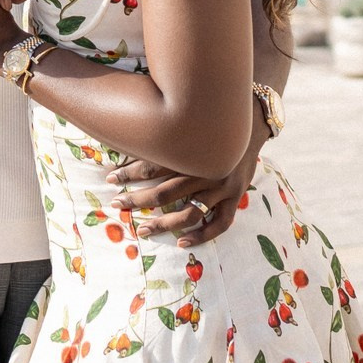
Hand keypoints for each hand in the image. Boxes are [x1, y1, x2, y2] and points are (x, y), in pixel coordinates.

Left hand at [109, 127, 264, 248]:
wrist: (251, 120)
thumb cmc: (212, 123)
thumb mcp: (189, 124)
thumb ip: (167, 135)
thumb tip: (131, 136)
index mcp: (192, 150)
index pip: (153, 165)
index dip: (129, 172)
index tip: (110, 179)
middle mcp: (206, 169)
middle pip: (166, 191)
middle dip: (138, 200)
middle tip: (118, 205)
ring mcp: (223, 186)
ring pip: (190, 212)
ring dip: (164, 223)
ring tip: (143, 230)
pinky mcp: (236, 196)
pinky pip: (220, 223)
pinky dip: (201, 235)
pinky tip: (182, 242)